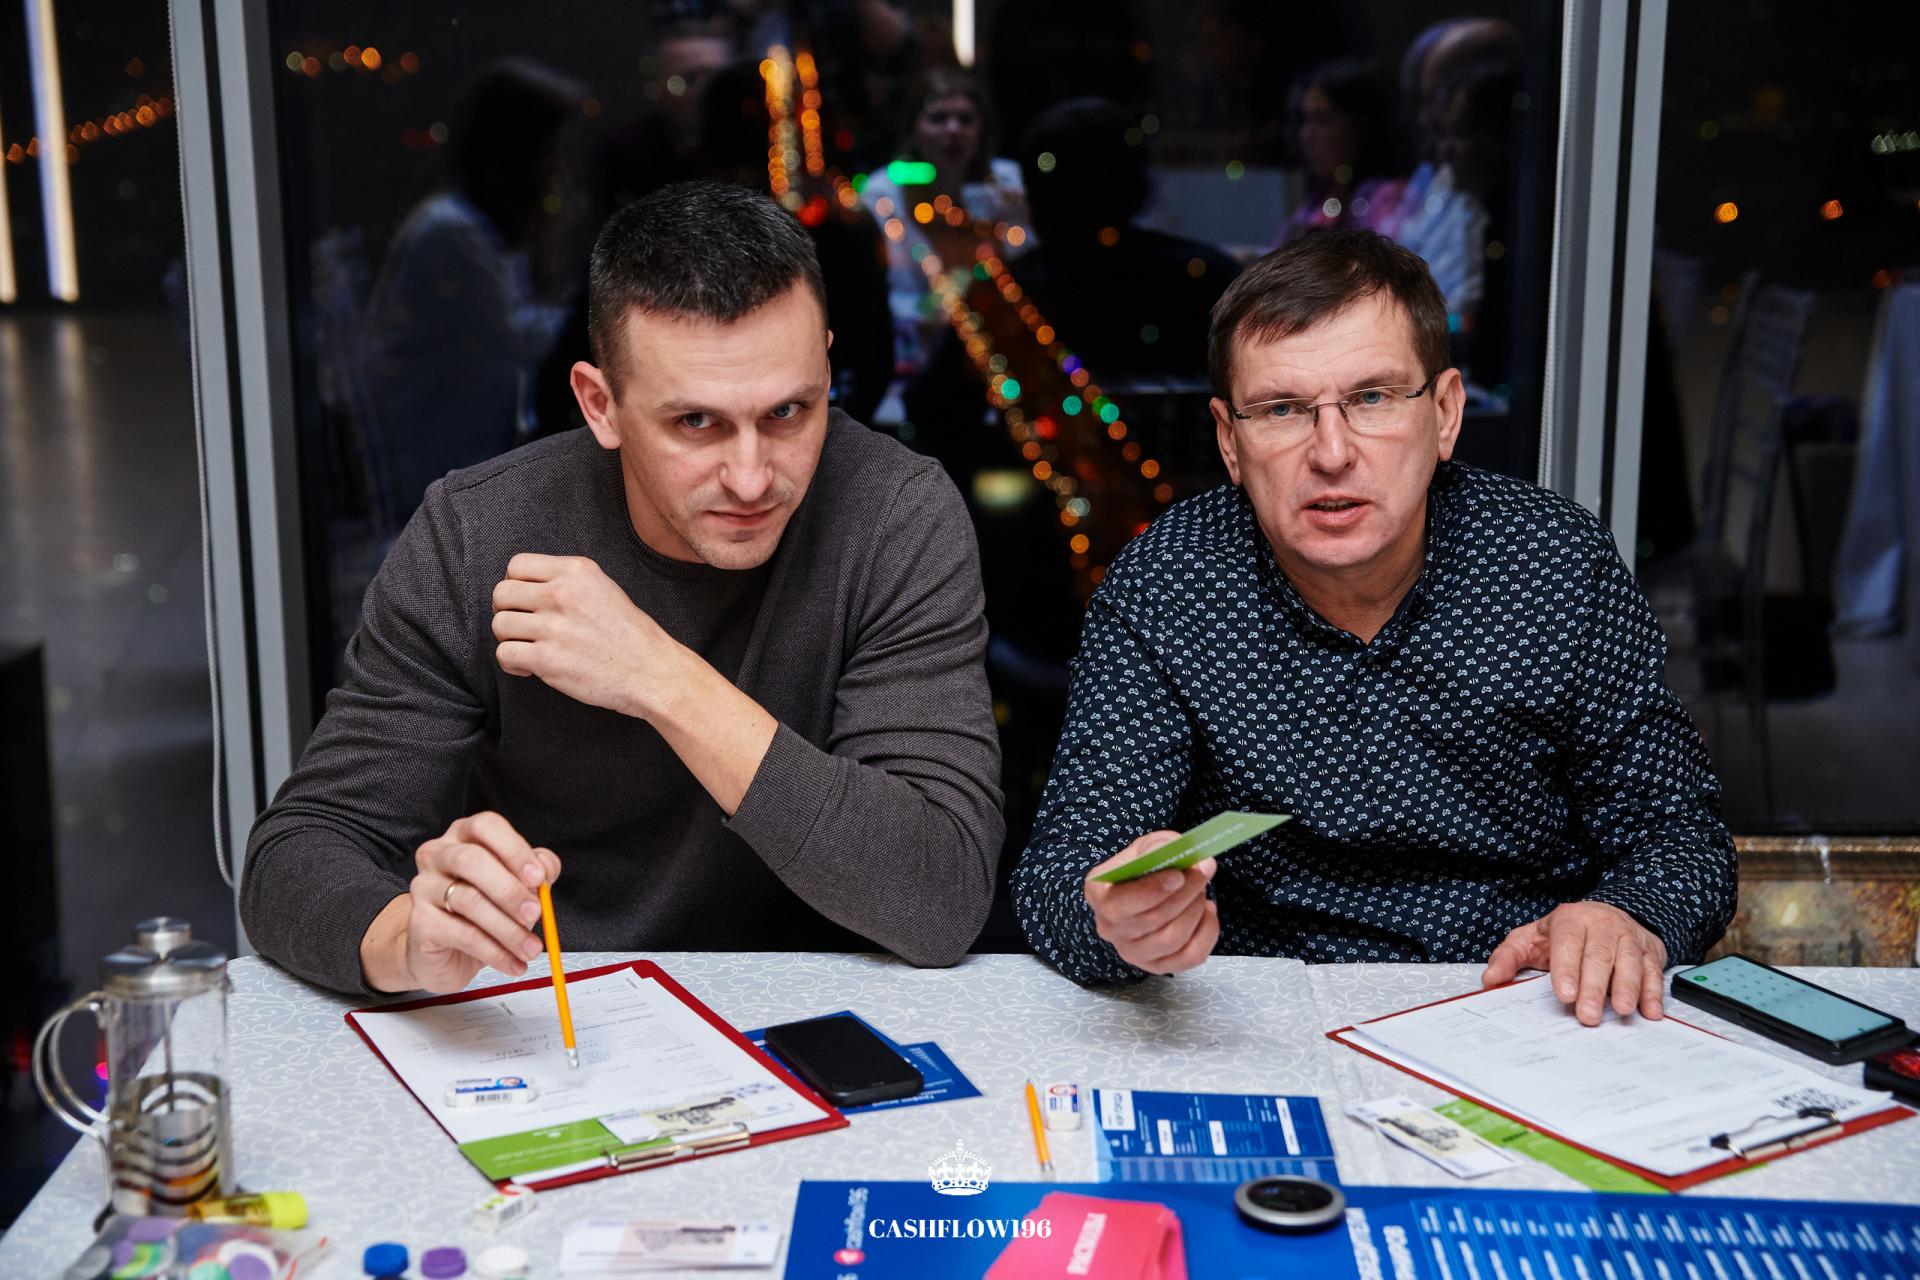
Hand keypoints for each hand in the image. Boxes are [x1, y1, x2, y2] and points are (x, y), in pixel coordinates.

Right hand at [383, 811, 561, 993]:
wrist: (441, 952)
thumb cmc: (482, 912)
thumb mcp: (516, 888)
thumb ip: (536, 874)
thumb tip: (546, 870)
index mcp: (464, 836)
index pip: (486, 826)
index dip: (514, 850)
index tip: (538, 877)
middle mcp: (438, 855)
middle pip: (471, 860)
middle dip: (510, 890)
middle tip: (535, 914)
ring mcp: (423, 887)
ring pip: (469, 901)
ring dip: (508, 929)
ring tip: (531, 948)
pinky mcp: (420, 922)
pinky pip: (462, 935)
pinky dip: (495, 952)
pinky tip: (513, 963)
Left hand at [491, 553, 679, 718]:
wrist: (651, 671)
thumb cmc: (631, 635)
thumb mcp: (604, 588)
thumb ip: (568, 581)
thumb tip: (529, 587)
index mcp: (576, 571)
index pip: (517, 565)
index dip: (515, 584)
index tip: (523, 600)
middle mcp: (561, 594)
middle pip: (501, 593)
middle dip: (507, 611)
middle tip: (523, 626)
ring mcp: (552, 627)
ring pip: (499, 624)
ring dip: (509, 639)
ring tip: (528, 647)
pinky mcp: (546, 660)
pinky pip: (504, 654)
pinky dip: (511, 664)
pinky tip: (529, 667)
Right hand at [1083, 831, 1220, 974]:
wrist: (1143, 888)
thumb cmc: (1143, 866)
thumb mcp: (1147, 847)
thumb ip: (1161, 847)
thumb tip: (1188, 859)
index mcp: (1098, 895)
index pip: (1120, 904)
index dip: (1152, 891)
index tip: (1178, 875)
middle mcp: (1109, 928)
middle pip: (1151, 921)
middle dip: (1184, 895)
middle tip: (1202, 873)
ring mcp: (1131, 952)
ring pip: (1172, 940)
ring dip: (1195, 911)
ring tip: (1201, 891)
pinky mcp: (1156, 965)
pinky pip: (1189, 957)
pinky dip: (1207, 933)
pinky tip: (1206, 911)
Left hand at [1481, 901, 1667, 1025]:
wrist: (1605, 915)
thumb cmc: (1564, 934)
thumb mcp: (1530, 939)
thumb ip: (1508, 957)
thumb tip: (1489, 980)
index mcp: (1570, 920)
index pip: (1567, 944)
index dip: (1566, 969)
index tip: (1564, 994)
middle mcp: (1602, 925)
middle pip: (1598, 956)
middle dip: (1593, 987)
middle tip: (1588, 1015)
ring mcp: (1628, 938)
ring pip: (1629, 962)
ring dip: (1627, 987)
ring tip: (1620, 1011)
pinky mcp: (1650, 951)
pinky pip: (1653, 972)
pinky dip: (1653, 992)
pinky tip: (1649, 1012)